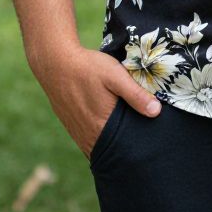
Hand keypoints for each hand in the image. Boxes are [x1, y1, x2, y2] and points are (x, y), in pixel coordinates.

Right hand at [28, 42, 161, 157]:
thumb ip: (135, 94)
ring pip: (97, 144)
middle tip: (135, 133)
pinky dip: (97, 134)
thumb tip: (156, 112)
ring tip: (122, 128)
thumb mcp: (115, 76)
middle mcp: (87, 134)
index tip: (144, 140)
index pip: (121, 149)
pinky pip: (87, 137)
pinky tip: (104, 122)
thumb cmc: (87, 68)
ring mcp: (76, 131)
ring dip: (109, 139)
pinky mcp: (70, 124)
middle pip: (110, 148)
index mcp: (101, 126)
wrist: (55, 62)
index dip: (133, 146)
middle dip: (122, 144)